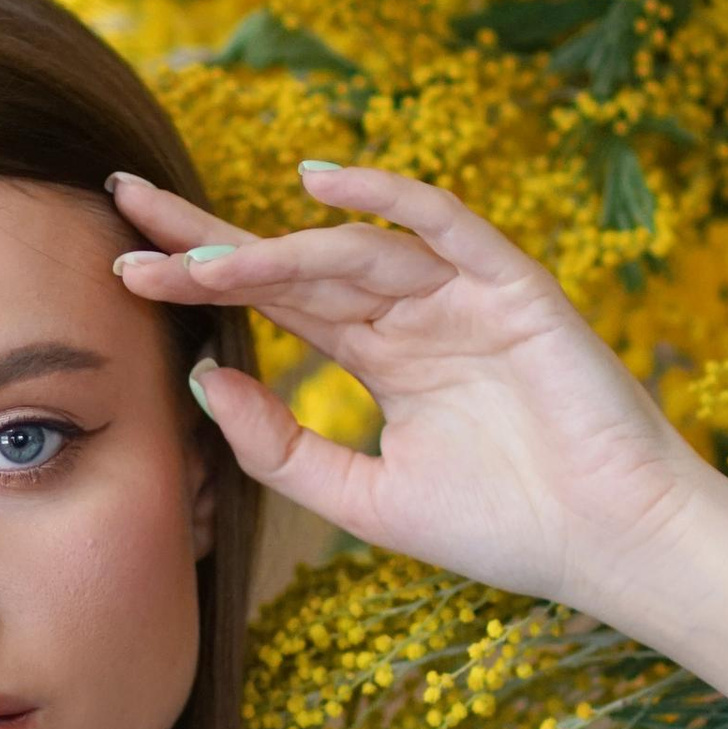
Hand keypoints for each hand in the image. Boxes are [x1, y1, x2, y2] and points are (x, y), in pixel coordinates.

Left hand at [113, 160, 727, 710]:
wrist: (606, 545)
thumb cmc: (501, 528)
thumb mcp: (362, 498)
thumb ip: (282, 445)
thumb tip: (206, 377)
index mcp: (378, 356)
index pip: (273, 300)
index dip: (201, 278)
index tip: (121, 266)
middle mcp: (411, 313)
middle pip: (292, 260)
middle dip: (207, 237)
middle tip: (122, 204)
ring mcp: (459, 294)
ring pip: (347, 252)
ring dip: (268, 250)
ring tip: (193, 259)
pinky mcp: (510, 287)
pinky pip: (441, 225)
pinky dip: (385, 197)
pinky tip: (316, 183)